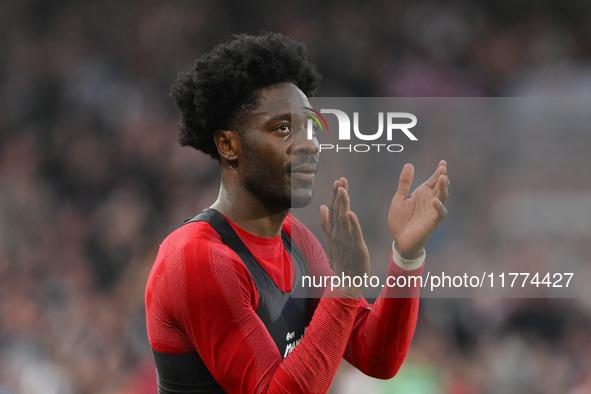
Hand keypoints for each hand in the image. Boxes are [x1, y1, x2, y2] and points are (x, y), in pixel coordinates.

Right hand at [320, 178, 369, 297]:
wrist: (347, 281)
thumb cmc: (342, 259)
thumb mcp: (331, 239)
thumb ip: (326, 223)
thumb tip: (322, 206)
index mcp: (333, 231)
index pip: (333, 209)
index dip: (335, 194)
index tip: (338, 181)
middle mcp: (338, 234)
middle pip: (337, 211)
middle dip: (339, 195)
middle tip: (341, 180)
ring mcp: (346, 241)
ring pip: (344, 219)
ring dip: (343, 204)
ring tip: (343, 190)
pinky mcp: (357, 248)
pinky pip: (354, 234)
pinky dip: (352, 224)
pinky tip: (351, 213)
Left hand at [388, 160, 449, 259]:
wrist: (399, 239)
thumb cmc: (400, 219)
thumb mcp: (399, 198)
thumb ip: (404, 183)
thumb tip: (409, 164)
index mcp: (423, 193)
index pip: (434, 179)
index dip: (439, 171)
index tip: (442, 162)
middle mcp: (430, 200)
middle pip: (440, 186)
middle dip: (443, 177)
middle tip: (443, 169)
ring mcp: (432, 211)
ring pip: (442, 197)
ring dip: (443, 188)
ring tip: (443, 179)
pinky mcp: (432, 222)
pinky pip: (439, 213)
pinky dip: (439, 207)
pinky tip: (435, 201)